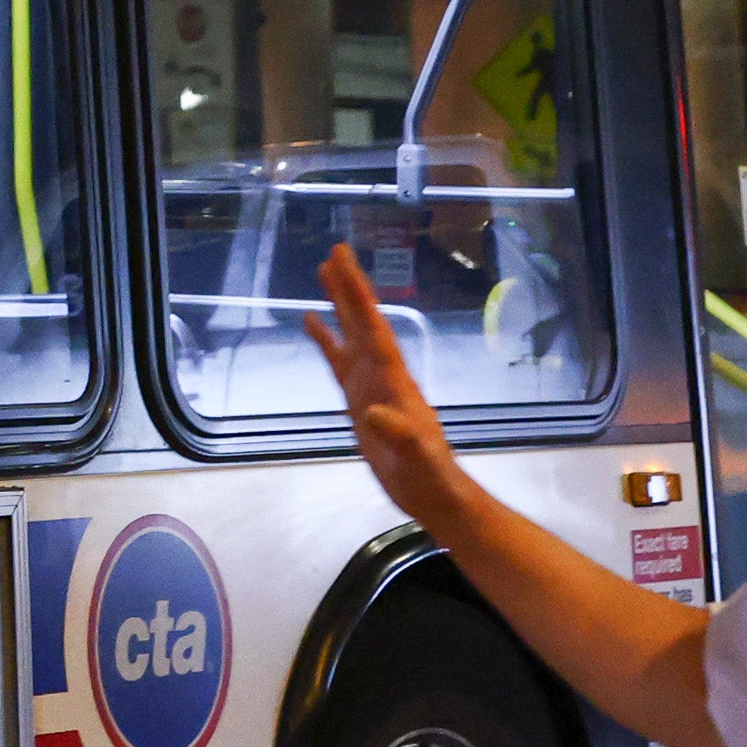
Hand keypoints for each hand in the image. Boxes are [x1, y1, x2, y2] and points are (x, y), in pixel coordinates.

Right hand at [311, 242, 474, 531]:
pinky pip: (338, 361)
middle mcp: (382, 373)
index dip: (358, 295)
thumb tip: (374, 414)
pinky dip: (325, 340)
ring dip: (338, 304)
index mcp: (394, 379)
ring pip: (351, 335)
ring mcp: (370, 384)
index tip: (344, 262)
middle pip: (362, 322)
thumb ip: (400, 435)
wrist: (434, 494)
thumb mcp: (417, 458)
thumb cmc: (430, 476)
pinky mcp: (358, 400)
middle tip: (334, 252)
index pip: (374, 328)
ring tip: (323, 274)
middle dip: (349, 287)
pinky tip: (312, 323)